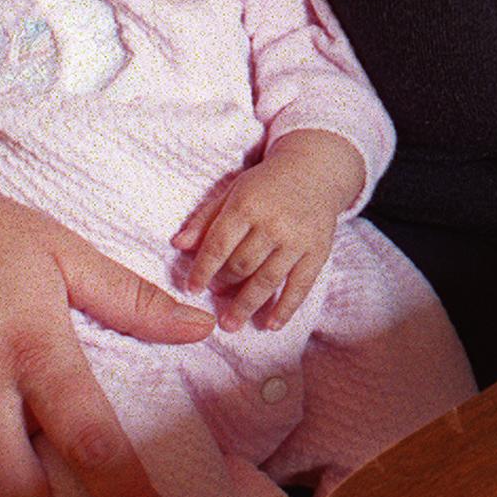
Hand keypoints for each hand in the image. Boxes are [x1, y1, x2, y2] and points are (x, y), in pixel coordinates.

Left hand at [171, 129, 360, 331]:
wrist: (315, 171)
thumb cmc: (266, 185)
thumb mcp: (233, 192)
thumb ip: (205, 219)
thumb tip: (177, 245)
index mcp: (247, 204)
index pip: (218, 245)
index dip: (202, 270)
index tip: (191, 289)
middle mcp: (273, 222)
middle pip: (242, 265)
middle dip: (224, 286)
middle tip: (215, 300)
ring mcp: (298, 239)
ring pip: (267, 280)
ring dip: (247, 306)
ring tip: (231, 325)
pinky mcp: (319, 251)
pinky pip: (300, 286)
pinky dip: (285, 308)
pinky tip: (271, 325)